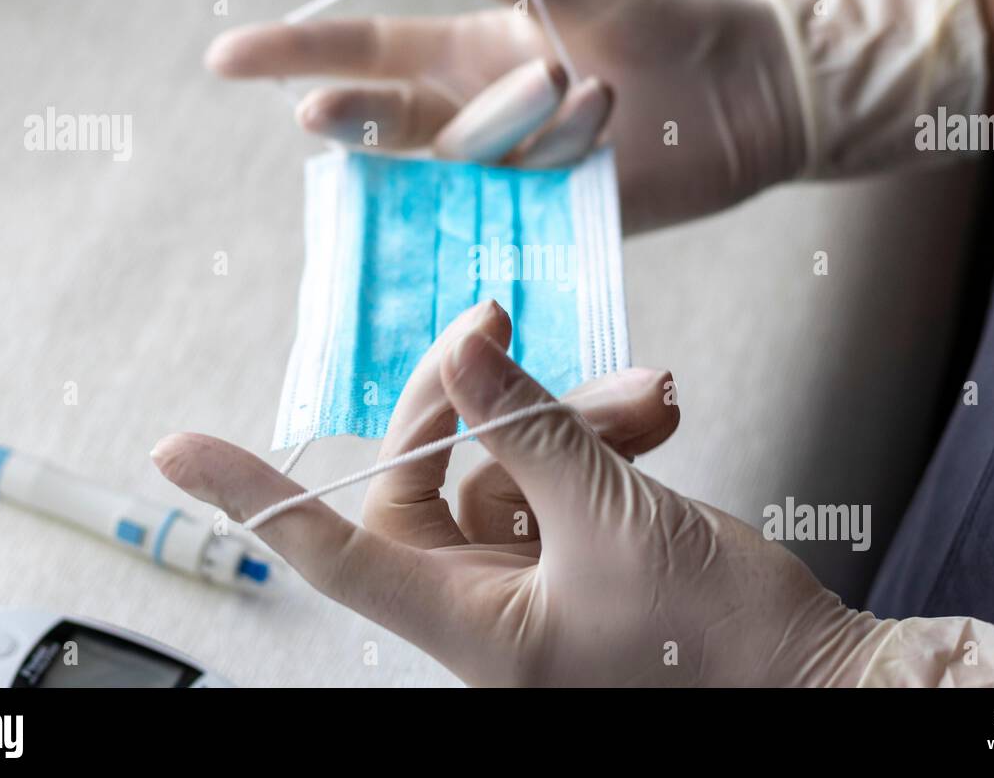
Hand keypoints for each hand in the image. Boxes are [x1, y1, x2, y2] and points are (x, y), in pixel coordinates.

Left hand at [152, 302, 876, 685]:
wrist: (814, 673)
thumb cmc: (720, 636)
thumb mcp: (616, 517)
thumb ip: (529, 427)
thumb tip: (459, 347)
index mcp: (472, 625)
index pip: (331, 553)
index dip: (253, 497)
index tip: (178, 451)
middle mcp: (485, 605)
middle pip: (425, 479)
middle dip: (472, 401)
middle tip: (500, 321)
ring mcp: (530, 578)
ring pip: (504, 464)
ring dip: (569, 414)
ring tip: (652, 397)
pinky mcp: (574, 551)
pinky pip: (554, 474)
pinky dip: (597, 435)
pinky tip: (656, 413)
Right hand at [204, 0, 805, 231]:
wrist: (746, 97)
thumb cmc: (662, 30)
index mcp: (467, 54)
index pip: (365, 54)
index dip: (296, 55)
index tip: (227, 59)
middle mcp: (474, 118)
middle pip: (392, 124)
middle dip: (353, 119)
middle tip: (319, 114)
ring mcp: (508, 174)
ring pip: (457, 175)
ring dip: (490, 147)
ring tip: (572, 108)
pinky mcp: (550, 219)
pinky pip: (507, 226)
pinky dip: (504, 221)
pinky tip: (511, 217)